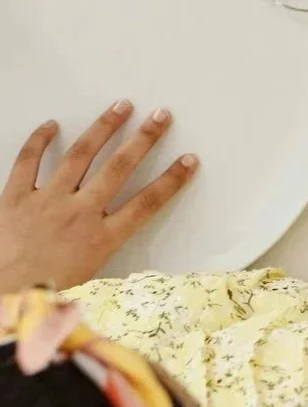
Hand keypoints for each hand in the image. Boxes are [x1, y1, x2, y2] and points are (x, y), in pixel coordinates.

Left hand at [0, 105, 196, 290]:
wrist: (3, 299)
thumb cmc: (42, 296)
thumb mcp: (88, 282)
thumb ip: (106, 256)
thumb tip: (128, 258)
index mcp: (99, 240)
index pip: (146, 204)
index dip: (171, 180)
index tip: (189, 161)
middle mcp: (78, 215)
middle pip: (119, 168)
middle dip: (144, 138)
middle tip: (161, 116)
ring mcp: (46, 203)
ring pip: (80, 156)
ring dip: (104, 128)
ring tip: (121, 107)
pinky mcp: (14, 200)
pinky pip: (27, 163)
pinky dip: (39, 141)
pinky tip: (50, 125)